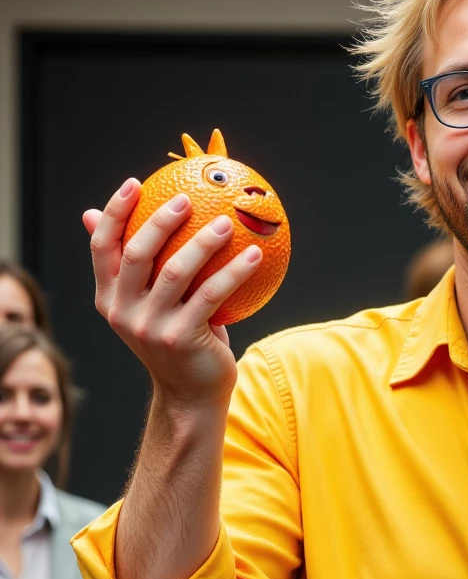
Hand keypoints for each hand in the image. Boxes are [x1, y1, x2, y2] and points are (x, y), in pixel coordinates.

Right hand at [84, 180, 261, 409]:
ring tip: (227, 221)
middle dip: (159, 219)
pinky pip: (211, 295)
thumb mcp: (150, 304)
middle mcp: (122, 311)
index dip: (114, 212)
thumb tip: (106, 216)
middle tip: (186, 198)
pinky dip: (234, 272)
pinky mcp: (181, 338)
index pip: (101, 246)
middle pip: (136, 253)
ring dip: (204, 241)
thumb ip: (137, 267)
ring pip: (175, 271)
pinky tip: (254, 256)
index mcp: (108, 297)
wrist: (191, 394)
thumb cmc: (176, 339)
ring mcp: (149, 327)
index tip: (136, 183)